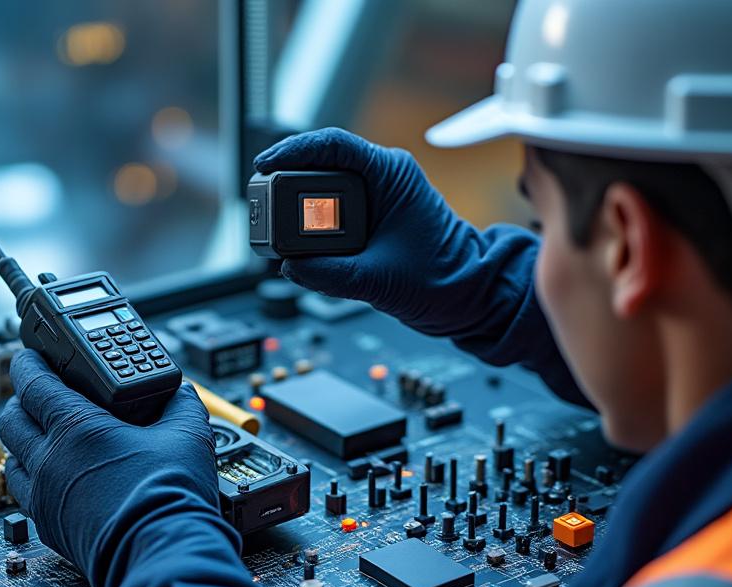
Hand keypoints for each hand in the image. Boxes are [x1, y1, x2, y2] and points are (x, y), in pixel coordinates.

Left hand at [0, 350, 220, 586]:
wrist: (163, 555)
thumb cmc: (170, 497)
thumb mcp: (189, 436)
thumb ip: (182, 404)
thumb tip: (181, 393)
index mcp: (76, 428)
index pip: (33, 384)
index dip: (28, 364)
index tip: (31, 356)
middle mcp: (50, 461)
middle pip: (10, 421)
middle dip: (20, 402)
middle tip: (37, 394)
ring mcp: (46, 498)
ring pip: (11, 461)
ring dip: (21, 444)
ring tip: (41, 438)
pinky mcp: (51, 529)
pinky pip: (26, 497)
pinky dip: (32, 479)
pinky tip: (54, 479)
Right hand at [254, 127, 476, 335]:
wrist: (470, 296)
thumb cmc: (442, 280)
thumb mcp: (379, 280)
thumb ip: (331, 275)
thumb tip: (290, 267)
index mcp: (391, 174)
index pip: (333, 145)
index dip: (292, 151)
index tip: (265, 164)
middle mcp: (382, 178)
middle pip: (321, 166)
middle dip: (287, 183)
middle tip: (262, 202)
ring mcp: (376, 197)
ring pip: (322, 190)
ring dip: (297, 207)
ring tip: (274, 225)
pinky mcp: (370, 219)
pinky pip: (330, 213)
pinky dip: (310, 226)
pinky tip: (296, 242)